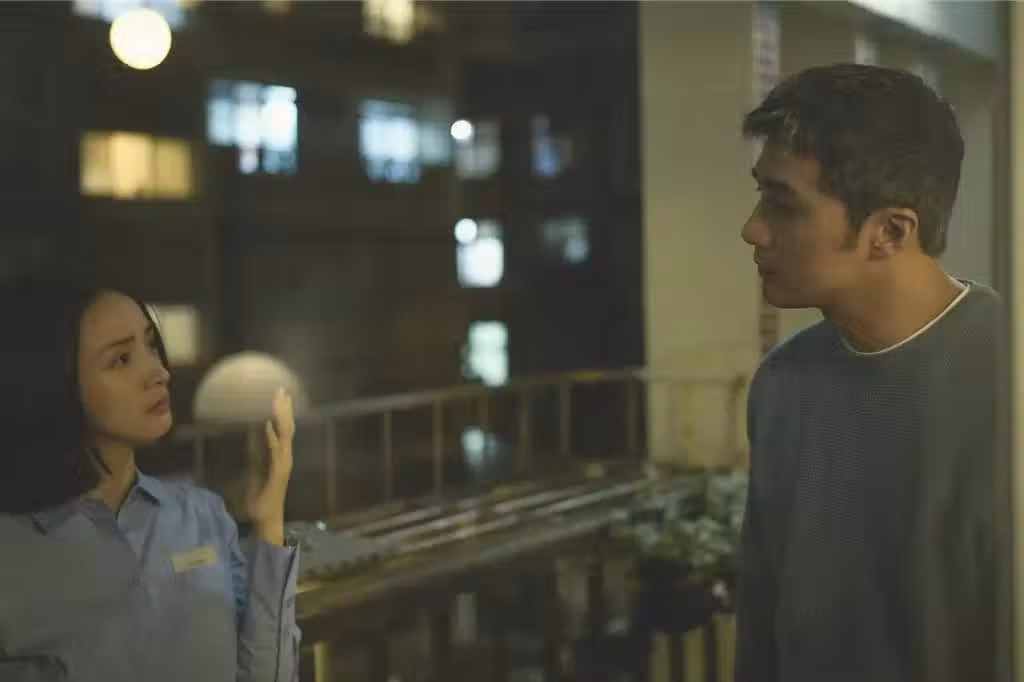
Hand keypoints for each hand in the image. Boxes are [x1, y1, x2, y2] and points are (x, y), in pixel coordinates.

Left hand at [245, 388, 294, 544]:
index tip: (280, 394)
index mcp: (280, 455)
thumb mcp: (254, 471)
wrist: (266, 519)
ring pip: (285, 435)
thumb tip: (250, 437)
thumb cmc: (260, 498)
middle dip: (284, 408)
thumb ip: (255, 454)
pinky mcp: (279, 473)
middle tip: (281, 389)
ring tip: (278, 401)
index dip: (283, 411)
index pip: (284, 428)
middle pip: (288, 427)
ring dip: (281, 418)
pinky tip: (267, 427)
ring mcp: (283, 464)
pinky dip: (273, 438)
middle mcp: (285, 457)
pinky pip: (276, 452)